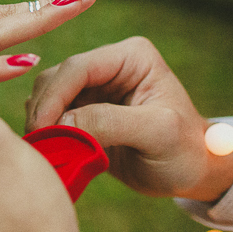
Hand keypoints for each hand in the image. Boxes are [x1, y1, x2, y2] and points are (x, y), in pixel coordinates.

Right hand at [25, 36, 232, 200]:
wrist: (193, 175)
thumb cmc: (186, 151)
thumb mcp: (157, 133)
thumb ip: (109, 122)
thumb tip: (59, 122)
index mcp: (130, 56)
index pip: (77, 68)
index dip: (53, 97)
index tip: (40, 129)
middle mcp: (108, 65)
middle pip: (55, 79)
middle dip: (44, 110)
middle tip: (39, 144)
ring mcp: (93, 88)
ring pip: (47, 96)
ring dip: (41, 121)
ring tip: (46, 149)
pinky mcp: (82, 111)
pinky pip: (50, 115)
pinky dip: (44, 131)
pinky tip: (50, 149)